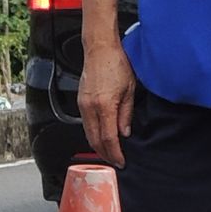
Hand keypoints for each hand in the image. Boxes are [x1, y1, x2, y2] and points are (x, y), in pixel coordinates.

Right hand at [78, 41, 136, 167]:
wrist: (100, 49)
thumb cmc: (116, 64)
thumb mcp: (130, 90)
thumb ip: (126, 114)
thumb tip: (125, 132)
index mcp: (105, 105)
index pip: (109, 138)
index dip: (115, 153)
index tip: (121, 161)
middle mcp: (90, 107)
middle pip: (95, 140)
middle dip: (105, 154)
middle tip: (115, 162)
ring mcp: (83, 105)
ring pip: (88, 134)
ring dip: (98, 146)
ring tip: (109, 153)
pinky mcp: (80, 102)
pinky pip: (85, 124)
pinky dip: (93, 135)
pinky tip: (101, 137)